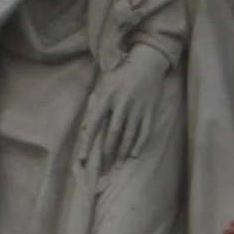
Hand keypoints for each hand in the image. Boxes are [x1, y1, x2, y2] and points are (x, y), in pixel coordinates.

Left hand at [82, 46, 164, 170]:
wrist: (147, 65)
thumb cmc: (121, 76)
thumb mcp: (104, 86)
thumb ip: (93, 106)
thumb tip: (83, 129)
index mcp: (107, 97)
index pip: (94, 124)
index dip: (88, 142)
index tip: (83, 158)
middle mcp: (122, 104)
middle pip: (113, 133)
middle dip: (106, 153)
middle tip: (101, 168)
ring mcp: (138, 109)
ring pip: (129, 136)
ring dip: (122, 153)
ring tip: (116, 166)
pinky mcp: (150, 112)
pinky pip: (145, 132)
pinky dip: (139, 145)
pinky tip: (133, 156)